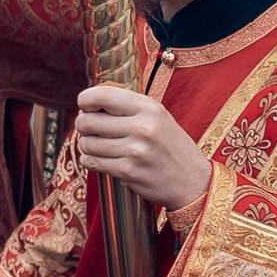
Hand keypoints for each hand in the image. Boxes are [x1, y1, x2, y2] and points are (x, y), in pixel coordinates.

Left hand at [75, 86, 212, 211]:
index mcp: (148, 108)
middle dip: (82, 125)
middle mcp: (142, 127)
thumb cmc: (170, 145)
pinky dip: (90, 161)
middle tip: (89, 129)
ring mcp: (135, 151)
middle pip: (88, 121)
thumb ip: (127, 106)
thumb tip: (86, 104)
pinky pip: (92, 162)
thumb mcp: (157, 116)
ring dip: (87, 145)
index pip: (101, 96)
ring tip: (98, 145)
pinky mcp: (128, 172)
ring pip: (86, 144)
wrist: (193, 181)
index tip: (85, 106)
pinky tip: (101, 159)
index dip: (85, 100)